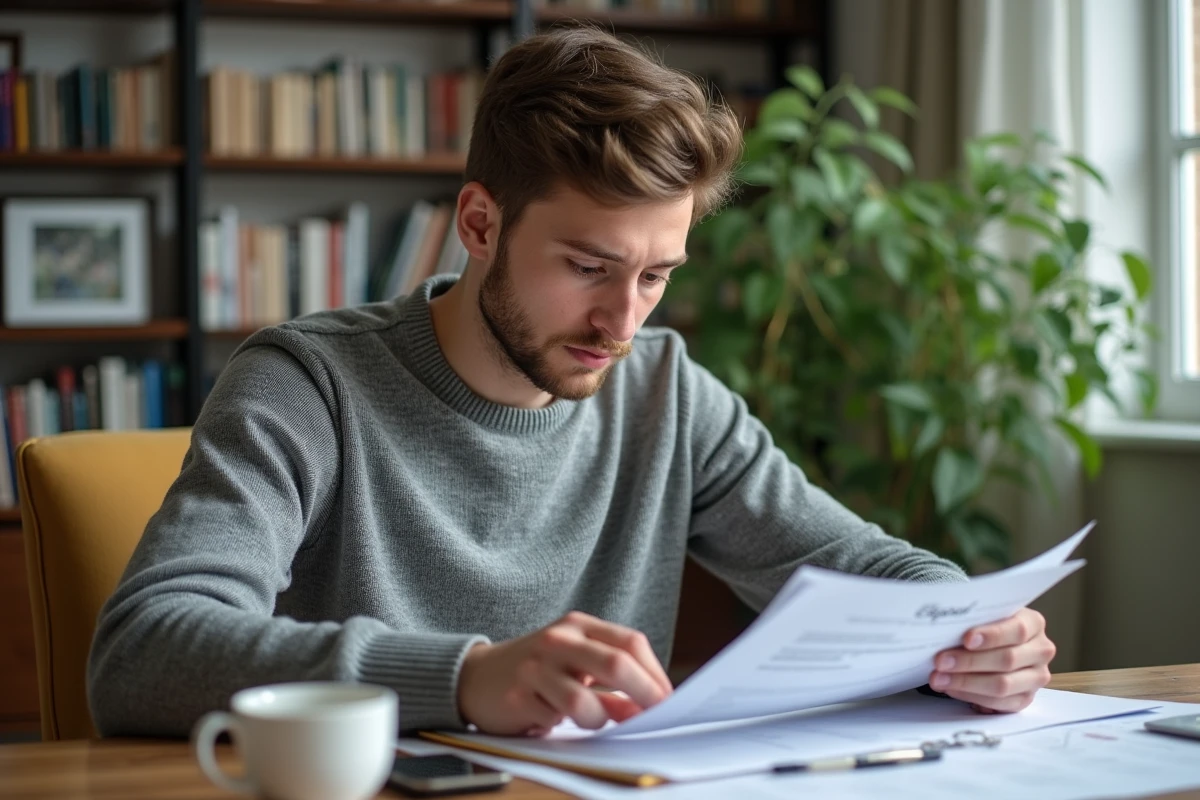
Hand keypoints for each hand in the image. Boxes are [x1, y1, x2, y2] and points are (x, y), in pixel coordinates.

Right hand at [457, 611, 672, 735]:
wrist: (476, 676)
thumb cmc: (538, 671)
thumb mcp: (576, 667)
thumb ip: (611, 684)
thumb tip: (648, 708)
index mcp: (578, 626)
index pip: (630, 643)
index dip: (655, 674)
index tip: (668, 700)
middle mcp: (558, 640)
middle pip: (615, 664)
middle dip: (643, 694)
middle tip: (654, 717)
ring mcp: (535, 666)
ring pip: (583, 701)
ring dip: (597, 719)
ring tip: (590, 720)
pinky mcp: (517, 696)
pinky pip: (554, 719)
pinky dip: (562, 725)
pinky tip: (552, 718)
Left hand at [929, 607, 1055, 712]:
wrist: (996, 645)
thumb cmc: (986, 627)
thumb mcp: (985, 616)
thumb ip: (974, 620)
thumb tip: (947, 628)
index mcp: (1034, 624)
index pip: (1017, 629)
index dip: (992, 635)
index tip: (966, 639)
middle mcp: (1041, 651)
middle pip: (1007, 659)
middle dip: (970, 661)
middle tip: (940, 661)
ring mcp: (1036, 677)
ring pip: (1003, 684)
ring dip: (966, 682)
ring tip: (939, 678)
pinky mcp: (1025, 698)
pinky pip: (999, 703)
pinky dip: (971, 696)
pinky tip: (951, 688)